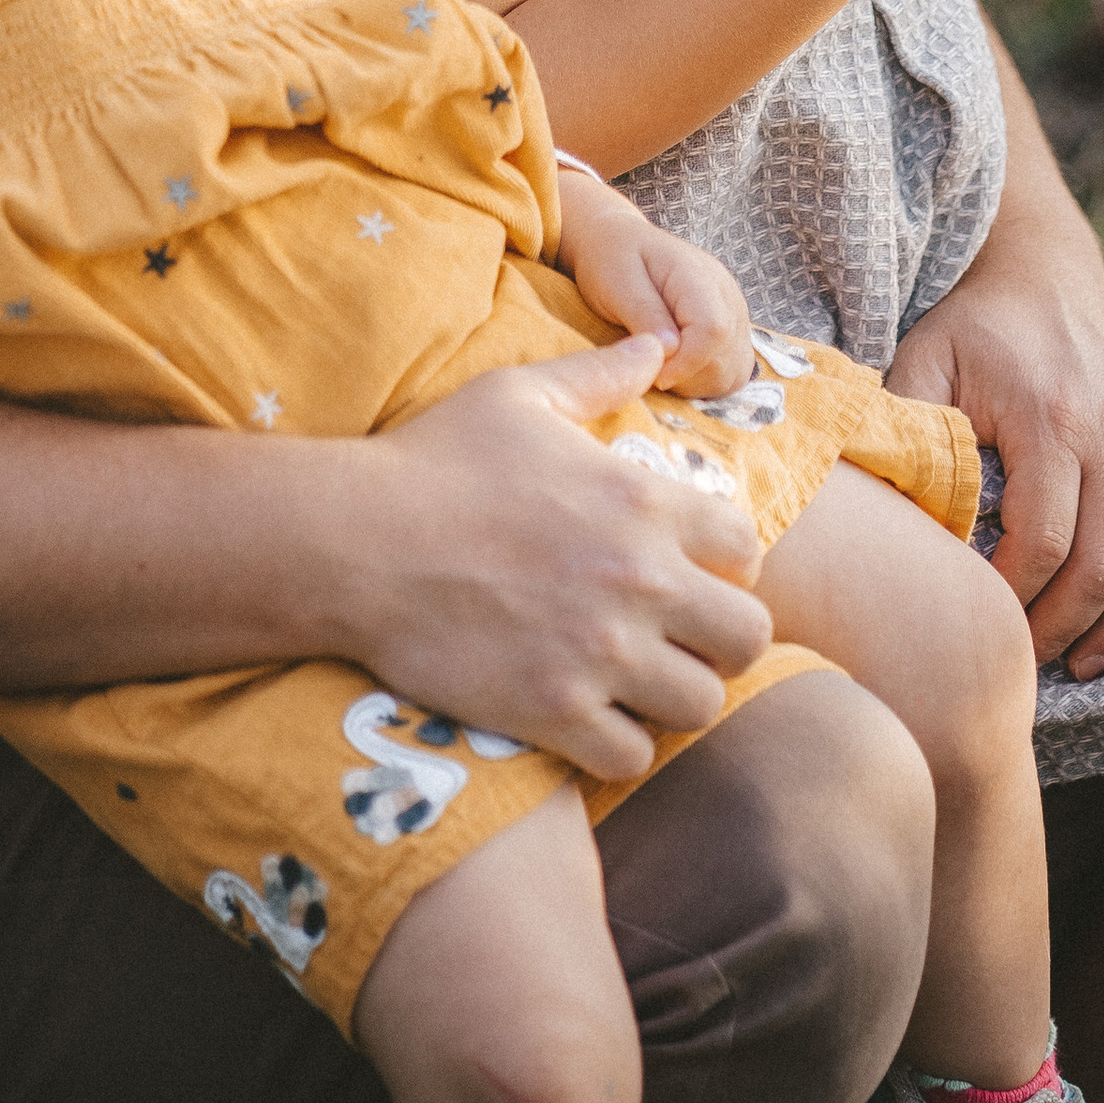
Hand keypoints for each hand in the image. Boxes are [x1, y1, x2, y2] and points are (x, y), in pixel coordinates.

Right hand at [337, 341, 773, 777]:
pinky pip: (632, 757)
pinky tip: (588, 715)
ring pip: (701, 705)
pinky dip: (619, 745)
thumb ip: (599, 376)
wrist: (356, 540)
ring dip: (674, 695)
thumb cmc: (436, 459)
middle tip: (677, 636)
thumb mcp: (520, 395)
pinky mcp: (554, 712)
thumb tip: (656, 345)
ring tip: (636, 681)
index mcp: (641, 500)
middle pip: (747, 637)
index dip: (727, 563)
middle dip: (721, 639)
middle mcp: (639, 580)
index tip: (691, 571)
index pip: (747, 549)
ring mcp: (600, 653)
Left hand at [555, 171, 754, 396]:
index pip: (714, 330)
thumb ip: (644, 314)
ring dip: (695, 383)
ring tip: (660, 365)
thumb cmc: (612, 259)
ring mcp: (733, 314)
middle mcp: (726, 295)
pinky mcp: (731, 332)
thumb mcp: (617, 282)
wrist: (619, 242)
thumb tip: (670, 351)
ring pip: (732, 372)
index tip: (651, 374)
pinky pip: (732, 373)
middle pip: (725, 358)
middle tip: (648, 368)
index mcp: (698, 276)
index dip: (685, 363)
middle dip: (685, 377)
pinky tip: (676, 368)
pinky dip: (705, 381)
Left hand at [887, 257, 1103, 677]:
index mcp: (1051, 418)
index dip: (1010, 599)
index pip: (1041, 544)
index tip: (979, 620)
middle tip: (1025, 661)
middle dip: (1063, 630)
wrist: (1042, 272)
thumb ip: (906, 433)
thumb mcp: (924, 361)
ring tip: (1088, 661)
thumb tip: (896, 520)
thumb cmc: (974, 329)